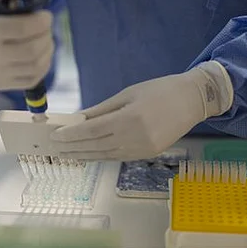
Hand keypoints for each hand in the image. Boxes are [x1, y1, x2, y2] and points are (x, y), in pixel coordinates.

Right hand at [0, 0, 53, 90]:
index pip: (21, 29)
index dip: (41, 22)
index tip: (47, 16)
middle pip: (30, 50)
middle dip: (46, 37)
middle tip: (47, 29)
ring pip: (33, 65)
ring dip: (47, 51)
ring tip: (46, 40)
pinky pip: (31, 78)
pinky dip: (43, 66)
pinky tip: (41, 55)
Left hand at [50, 62, 233, 159]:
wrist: (191, 101)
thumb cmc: (159, 90)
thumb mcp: (128, 94)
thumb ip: (102, 109)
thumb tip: (78, 119)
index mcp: (129, 118)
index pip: (92, 131)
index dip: (72, 135)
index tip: (55, 136)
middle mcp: (134, 137)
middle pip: (96, 146)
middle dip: (73, 147)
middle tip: (54, 148)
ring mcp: (142, 149)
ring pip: (106, 155)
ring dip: (84, 155)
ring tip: (67, 154)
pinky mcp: (148, 154)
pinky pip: (118, 157)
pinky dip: (101, 156)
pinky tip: (90, 155)